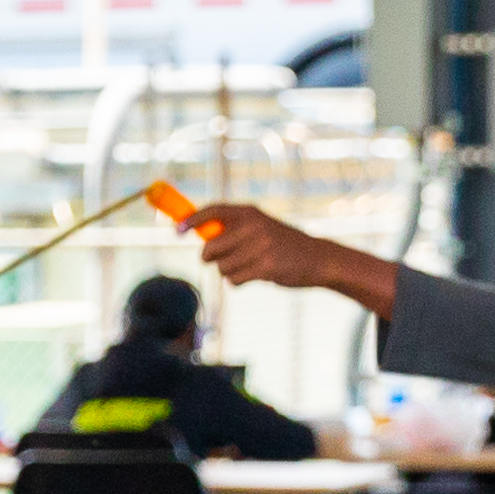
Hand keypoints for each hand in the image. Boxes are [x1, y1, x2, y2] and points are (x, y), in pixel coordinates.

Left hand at [181, 202, 387, 310]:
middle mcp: (253, 226)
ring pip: (221, 267)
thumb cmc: (282, 244)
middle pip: (210, 247)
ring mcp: (260, 246)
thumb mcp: (260, 226)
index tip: (177, 230)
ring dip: (230, 272)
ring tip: (250, 266)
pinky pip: (234, 280)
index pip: (213, 211)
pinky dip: (239, 282)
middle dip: (211, 258)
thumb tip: (193, 229)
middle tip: (224, 259)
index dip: (191, 220)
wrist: (317, 258)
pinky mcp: (265, 267)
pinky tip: (256, 276)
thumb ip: (232, 228)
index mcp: (250, 212)